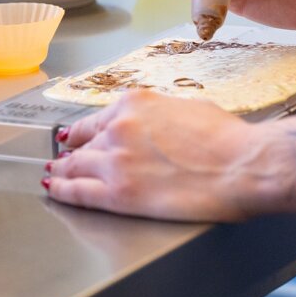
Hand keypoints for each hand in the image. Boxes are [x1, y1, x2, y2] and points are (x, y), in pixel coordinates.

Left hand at [45, 90, 266, 220]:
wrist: (241, 164)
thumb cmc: (226, 138)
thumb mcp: (187, 106)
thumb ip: (158, 115)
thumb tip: (154, 127)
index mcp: (135, 103)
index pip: (97, 119)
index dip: (83, 131)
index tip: (74, 135)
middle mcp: (119, 127)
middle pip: (84, 142)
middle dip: (72, 151)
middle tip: (62, 157)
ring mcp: (115, 160)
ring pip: (75, 165)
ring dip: (62, 170)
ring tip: (54, 175)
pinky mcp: (119, 193)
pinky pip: (78, 191)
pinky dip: (62, 190)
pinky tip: (54, 191)